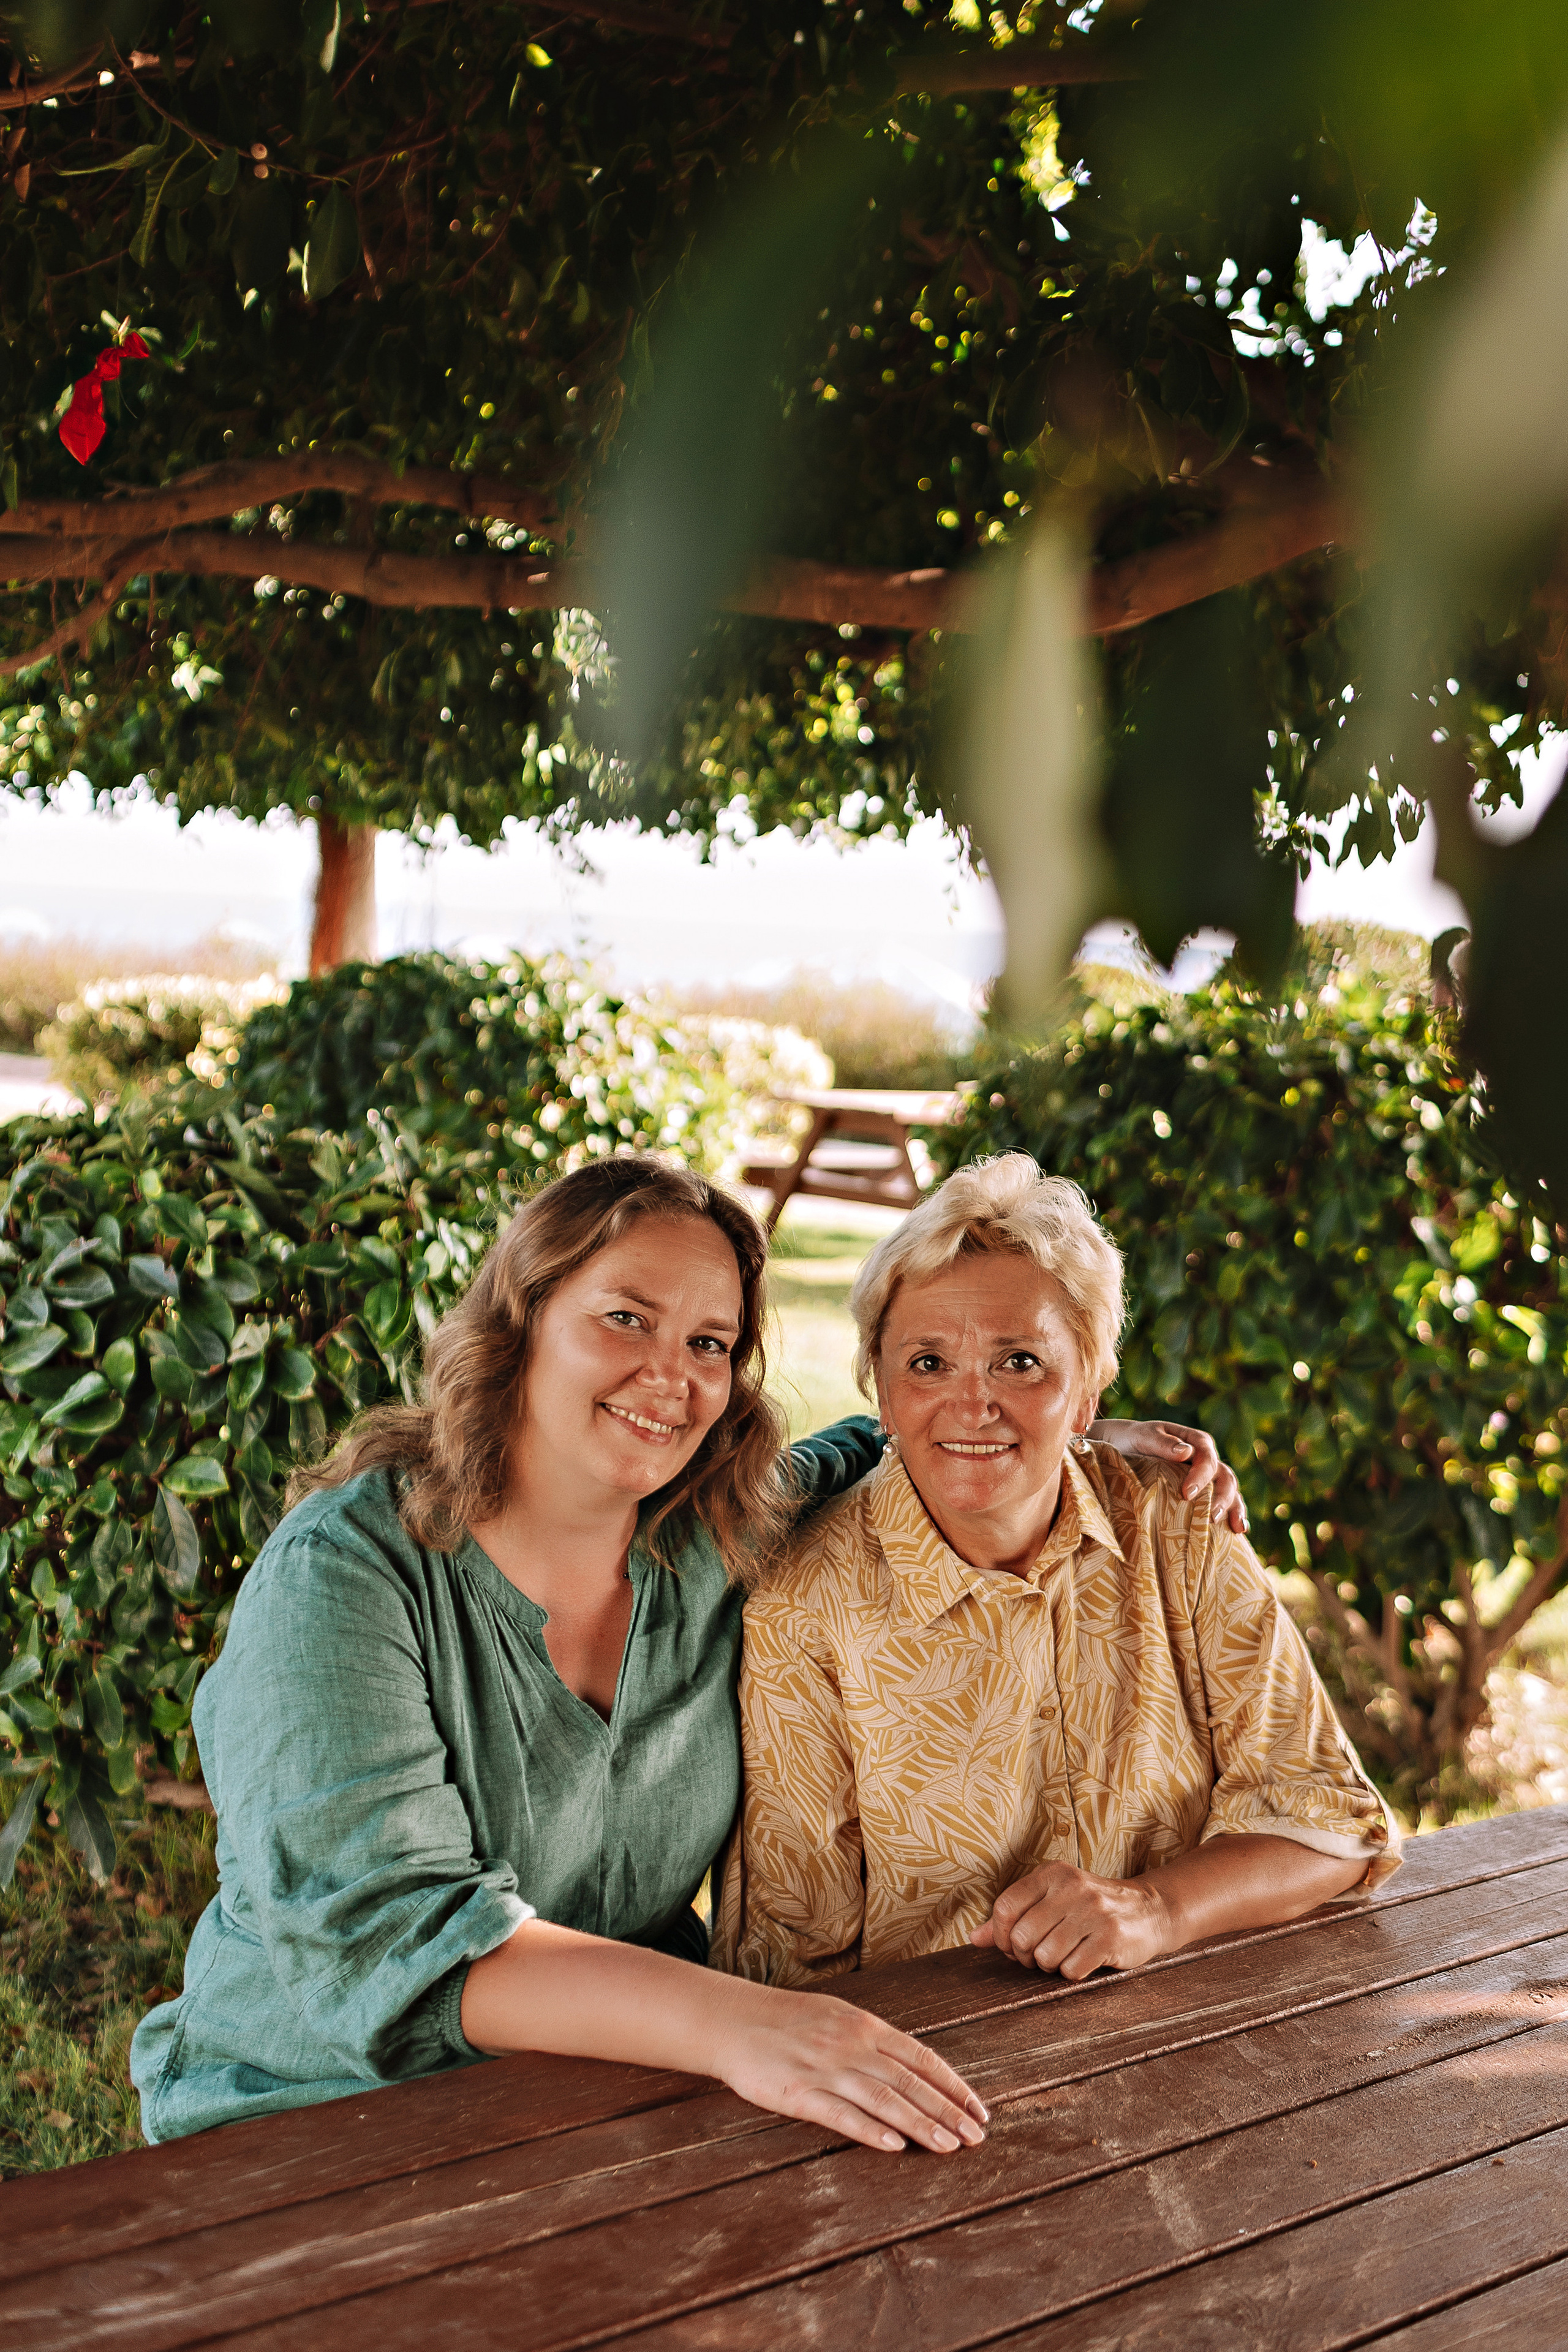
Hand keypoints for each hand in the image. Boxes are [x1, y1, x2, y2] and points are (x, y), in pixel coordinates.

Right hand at [712, 1982, 988, 2155]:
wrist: (733, 2020)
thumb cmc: (788, 2020)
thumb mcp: (838, 2017)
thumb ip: (874, 2040)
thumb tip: (914, 2065)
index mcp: (865, 2025)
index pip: (921, 2057)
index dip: (953, 2086)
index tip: (978, 2110)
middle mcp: (852, 2045)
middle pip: (909, 2082)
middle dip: (947, 2110)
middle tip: (976, 2137)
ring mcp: (826, 2069)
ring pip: (883, 2099)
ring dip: (920, 2125)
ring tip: (948, 2147)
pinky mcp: (799, 2094)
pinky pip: (841, 2115)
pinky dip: (871, 2131)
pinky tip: (895, 2147)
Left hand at [970, 1860, 1171, 1979]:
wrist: (1150, 1910)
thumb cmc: (1091, 1908)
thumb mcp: (1053, 1900)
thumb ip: (1013, 1916)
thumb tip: (974, 1938)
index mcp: (1053, 1873)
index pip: (1006, 1907)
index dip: (1001, 1936)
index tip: (1012, 1946)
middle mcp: (1072, 1887)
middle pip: (1023, 1936)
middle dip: (1025, 1955)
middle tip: (1039, 1956)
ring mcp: (1094, 1911)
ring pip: (1045, 1956)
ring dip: (1050, 1965)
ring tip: (1064, 1955)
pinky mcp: (1111, 1937)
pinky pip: (1071, 1969)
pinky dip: (1072, 1973)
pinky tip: (1084, 1960)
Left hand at [1089, 1417, 1247, 1533]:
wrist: (1123, 1448)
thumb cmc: (1133, 1440)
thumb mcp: (1142, 1436)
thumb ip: (1162, 1443)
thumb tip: (1186, 1452)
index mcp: (1195, 1441)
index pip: (1207, 1457)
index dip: (1201, 1476)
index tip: (1187, 1494)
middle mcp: (1206, 1459)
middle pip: (1225, 1476)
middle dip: (1222, 1497)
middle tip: (1210, 1517)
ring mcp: (1207, 1477)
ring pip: (1230, 1491)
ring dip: (1234, 1508)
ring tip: (1234, 1527)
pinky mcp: (1204, 1493)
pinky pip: (1224, 1503)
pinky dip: (1235, 1514)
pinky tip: (1239, 1530)